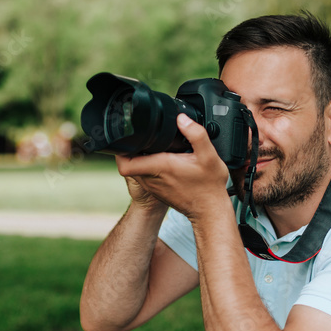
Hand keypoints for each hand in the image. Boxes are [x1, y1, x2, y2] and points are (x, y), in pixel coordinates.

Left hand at [116, 114, 230, 219]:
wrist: (210, 211)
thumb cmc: (209, 186)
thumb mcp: (209, 156)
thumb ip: (196, 134)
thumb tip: (182, 119)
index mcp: (160, 167)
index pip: (125, 163)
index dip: (120, 150)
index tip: (129, 139)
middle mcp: (152, 178)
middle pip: (128, 163)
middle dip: (132, 149)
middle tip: (143, 138)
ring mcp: (153, 187)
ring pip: (136, 170)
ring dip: (140, 158)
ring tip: (154, 147)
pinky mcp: (157, 192)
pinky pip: (145, 176)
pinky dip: (149, 167)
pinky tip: (163, 160)